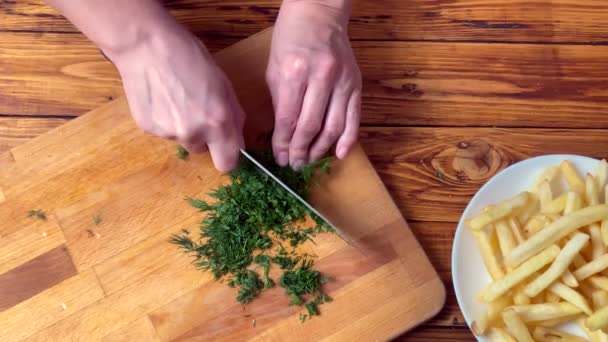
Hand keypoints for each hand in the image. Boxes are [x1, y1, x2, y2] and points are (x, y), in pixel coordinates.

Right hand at [111, 25, 244, 171]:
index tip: (225, 145)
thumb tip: (236, 135)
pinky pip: (163, 132)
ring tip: (176, 98)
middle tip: (197, 112)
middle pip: (203, 152)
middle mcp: (193, 133)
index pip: (227, 163)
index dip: (227, 155)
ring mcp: (168, 133)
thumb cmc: (188, 56)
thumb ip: (232, 114)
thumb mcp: (223, 83)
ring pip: (182, 139)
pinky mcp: (148, 128)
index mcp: (218, 122)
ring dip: (183, 127)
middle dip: (204, 139)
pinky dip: (164, 120)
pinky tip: (161, 97)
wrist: (145, 45)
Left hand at [267, 0, 360, 168]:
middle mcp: (321, 77)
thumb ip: (280, 101)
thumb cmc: (291, 37)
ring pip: (333, 127)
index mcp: (294, 72)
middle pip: (310, 127)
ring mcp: (342, 81)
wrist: (320, 13)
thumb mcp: (275, 67)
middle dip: (300, 151)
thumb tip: (282, 135)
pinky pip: (354, 118)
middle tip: (294, 165)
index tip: (280, 158)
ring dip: (321, 149)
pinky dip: (347, 139)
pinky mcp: (356, 84)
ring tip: (310, 161)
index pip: (288, 119)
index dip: (283, 144)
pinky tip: (338, 154)